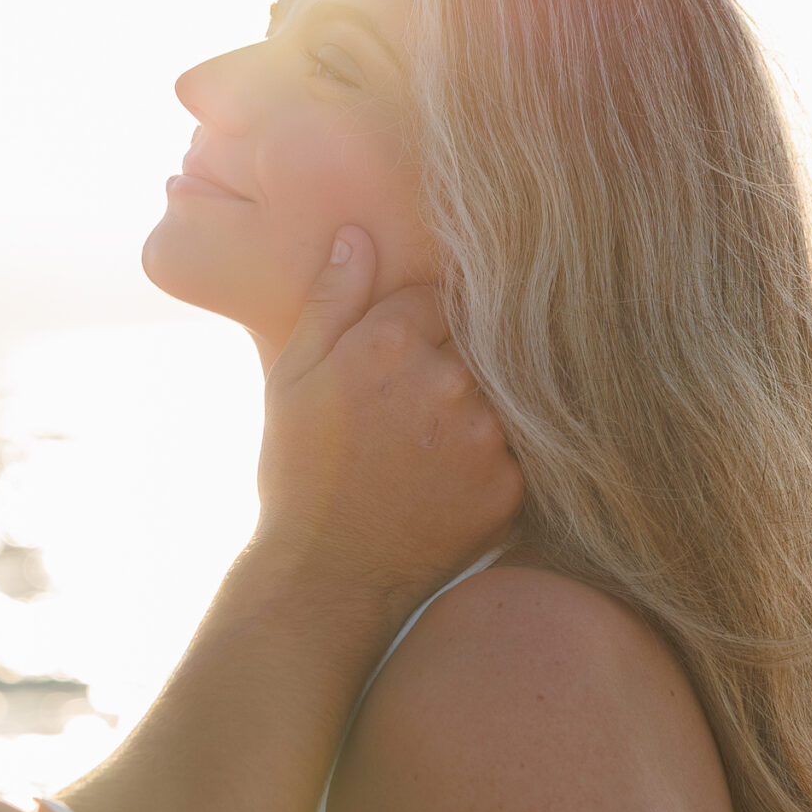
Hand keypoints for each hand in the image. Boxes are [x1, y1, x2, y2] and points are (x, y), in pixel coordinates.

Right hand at [256, 228, 521, 602]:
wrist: (326, 578)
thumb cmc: (300, 474)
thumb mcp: (293, 378)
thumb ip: (334, 301)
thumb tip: (359, 233)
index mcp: (389, 342)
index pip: (437, 297)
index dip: (417, 326)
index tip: (399, 361)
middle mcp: (446, 379)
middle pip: (476, 341)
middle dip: (452, 364)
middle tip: (414, 413)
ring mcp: (484, 434)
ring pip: (500, 393)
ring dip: (477, 409)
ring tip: (430, 450)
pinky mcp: (509, 484)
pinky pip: (517, 449)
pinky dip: (491, 459)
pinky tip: (449, 483)